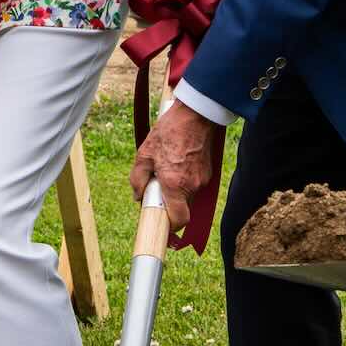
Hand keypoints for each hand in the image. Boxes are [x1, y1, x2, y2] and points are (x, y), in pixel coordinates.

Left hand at [130, 98, 216, 231]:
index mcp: (175, 184)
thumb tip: (138, 197)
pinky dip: (183, 180)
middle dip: (168, 203)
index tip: (161, 227)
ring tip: (165, 168)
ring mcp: (202, 180)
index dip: (170, 228)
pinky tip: (176, 163)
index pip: (179, 220)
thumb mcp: (144, 154)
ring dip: (175, 190)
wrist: (194, 117)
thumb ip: (138, 179)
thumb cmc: (168, 133)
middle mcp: (192, 186)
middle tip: (156, 187)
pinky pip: (193, 185)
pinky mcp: (208, 174)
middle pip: (181, 208)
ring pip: (187, 196)